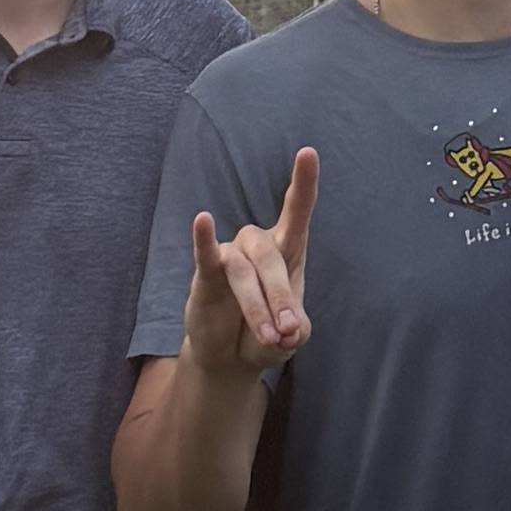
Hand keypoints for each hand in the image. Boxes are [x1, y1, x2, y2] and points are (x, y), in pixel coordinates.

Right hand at [184, 145, 315, 369]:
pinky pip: (206, 253)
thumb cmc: (267, 334)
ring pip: (244, 273)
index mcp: (288, 251)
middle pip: (271, 259)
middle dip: (280, 298)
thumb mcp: (292, 335)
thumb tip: (287, 329)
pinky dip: (203, 238)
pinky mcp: (206, 274)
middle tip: (285, 333)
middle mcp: (259, 246)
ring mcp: (232, 257)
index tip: (308, 152)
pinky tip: (202, 220)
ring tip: (268, 338)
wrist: (232, 358)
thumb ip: (296, 328)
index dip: (303, 183)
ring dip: (256, 307)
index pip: (297, 212)